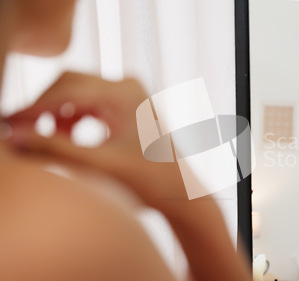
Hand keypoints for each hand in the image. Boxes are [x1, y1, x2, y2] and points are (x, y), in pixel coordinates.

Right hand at [6, 71, 187, 202]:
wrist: (179, 192)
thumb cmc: (147, 180)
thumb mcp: (97, 164)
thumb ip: (54, 150)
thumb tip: (13, 139)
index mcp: (125, 92)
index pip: (67, 91)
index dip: (32, 108)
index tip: (7, 123)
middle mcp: (127, 85)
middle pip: (69, 84)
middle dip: (42, 107)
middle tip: (19, 131)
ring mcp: (128, 94)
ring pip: (76, 93)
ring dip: (55, 113)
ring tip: (42, 139)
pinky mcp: (125, 106)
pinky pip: (87, 103)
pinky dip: (71, 118)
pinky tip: (64, 138)